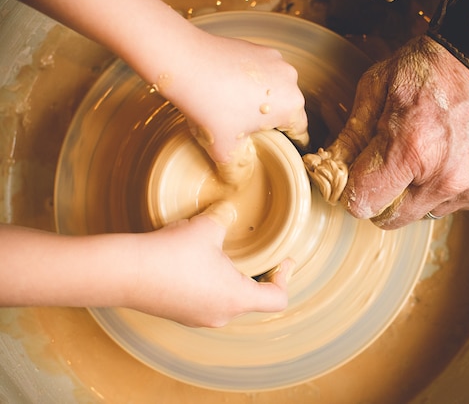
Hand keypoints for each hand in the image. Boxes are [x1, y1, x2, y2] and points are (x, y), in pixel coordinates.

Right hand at [127, 202, 291, 327]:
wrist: (125, 272)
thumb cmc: (171, 254)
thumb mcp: (207, 228)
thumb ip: (226, 218)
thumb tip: (230, 209)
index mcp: (236, 298)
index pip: (277, 299)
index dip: (285, 278)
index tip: (284, 261)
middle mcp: (221, 315)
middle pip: (254, 300)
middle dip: (258, 275)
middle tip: (257, 253)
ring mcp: (199, 318)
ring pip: (228, 300)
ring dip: (232, 279)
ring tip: (223, 254)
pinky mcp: (180, 314)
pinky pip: (206, 301)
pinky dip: (211, 285)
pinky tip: (197, 263)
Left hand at [160, 29, 308, 181]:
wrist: (186, 63)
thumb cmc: (210, 106)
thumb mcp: (224, 149)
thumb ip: (237, 171)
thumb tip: (238, 183)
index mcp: (291, 106)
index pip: (299, 131)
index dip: (290, 143)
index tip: (281, 147)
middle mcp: (291, 80)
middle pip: (287, 109)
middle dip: (271, 120)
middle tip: (248, 130)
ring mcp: (275, 60)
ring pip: (275, 88)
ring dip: (262, 99)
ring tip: (234, 108)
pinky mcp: (259, 47)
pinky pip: (262, 71)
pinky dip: (251, 80)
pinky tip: (228, 88)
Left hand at [305, 36, 468, 228]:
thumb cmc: (431, 67)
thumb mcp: (377, 86)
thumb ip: (351, 134)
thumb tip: (330, 167)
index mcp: (410, 149)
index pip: (363, 204)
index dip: (355, 191)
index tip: (358, 176)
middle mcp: (444, 177)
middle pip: (391, 219)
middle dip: (384, 196)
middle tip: (391, 164)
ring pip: (423, 213)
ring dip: (417, 192)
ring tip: (428, 152)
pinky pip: (454, 205)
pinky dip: (447, 188)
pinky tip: (452, 155)